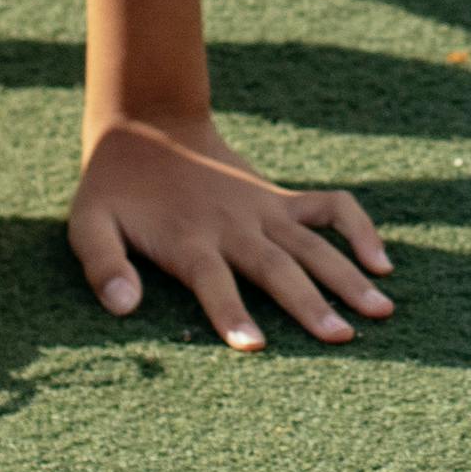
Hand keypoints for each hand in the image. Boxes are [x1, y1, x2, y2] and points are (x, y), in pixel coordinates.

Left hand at [67, 115, 393, 349]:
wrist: (148, 125)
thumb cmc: (115, 189)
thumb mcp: (88, 223)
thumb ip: (103, 264)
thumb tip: (122, 307)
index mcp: (187, 238)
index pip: (212, 281)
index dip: (231, 313)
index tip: (255, 346)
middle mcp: (233, 225)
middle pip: (276, 267)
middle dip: (309, 303)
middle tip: (342, 338)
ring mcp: (263, 209)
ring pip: (312, 244)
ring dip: (347, 276)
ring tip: (381, 310)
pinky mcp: (281, 197)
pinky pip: (331, 208)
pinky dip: (359, 229)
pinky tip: (382, 262)